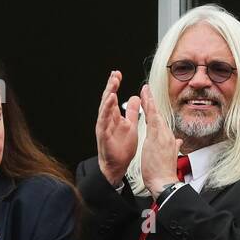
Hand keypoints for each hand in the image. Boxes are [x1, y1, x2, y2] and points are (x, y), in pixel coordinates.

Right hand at [96, 70, 139, 185]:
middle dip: (111, 86)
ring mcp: (104, 127)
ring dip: (108, 95)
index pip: (113, 97)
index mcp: (113, 117)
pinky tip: (110, 100)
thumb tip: (136, 98)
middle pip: (107, 99)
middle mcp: (107, 120)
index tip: (118, 74)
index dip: (115, 86)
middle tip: (115, 74)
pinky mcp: (103, 135)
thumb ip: (132, 112)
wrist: (117, 166)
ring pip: (104, 108)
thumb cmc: (121, 148)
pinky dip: (106, 110)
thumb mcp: (130, 125)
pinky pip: (104, 120)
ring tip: (113, 84)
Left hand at [139, 84, 182, 194]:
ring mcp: (162, 135)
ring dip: (150, 100)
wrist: (164, 182)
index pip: (160, 122)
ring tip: (145, 89)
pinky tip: (146, 99)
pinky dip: (149, 108)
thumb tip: (179, 142)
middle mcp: (166, 135)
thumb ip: (174, 147)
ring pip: (155, 114)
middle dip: (152, 101)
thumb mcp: (170, 157)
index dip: (155, 110)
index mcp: (168, 140)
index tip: (151, 101)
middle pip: (158, 115)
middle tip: (146, 88)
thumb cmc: (164, 173)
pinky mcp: (156, 137)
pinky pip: (152, 119)